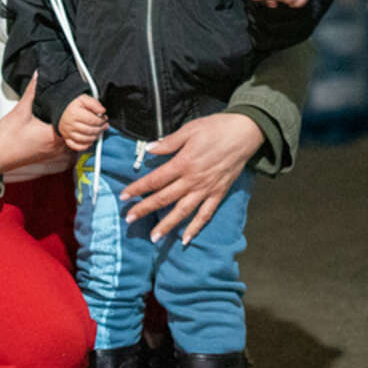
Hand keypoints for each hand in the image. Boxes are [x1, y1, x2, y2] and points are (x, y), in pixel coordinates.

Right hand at [0, 75, 73, 174]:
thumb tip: (38, 77)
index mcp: (53, 136)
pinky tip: (50, 126)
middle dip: (70, 116)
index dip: (72, 108)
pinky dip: (59, 134)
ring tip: (58, 114)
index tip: (69, 99)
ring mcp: (52, 153)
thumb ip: (31, 92)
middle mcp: (56, 147)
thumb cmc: (6, 140)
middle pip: (73, 129)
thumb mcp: (19, 111)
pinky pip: (61, 144)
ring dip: (65, 126)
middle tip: (65, 104)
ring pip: (68, 137)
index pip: (73, 120)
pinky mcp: (46, 155)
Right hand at [58, 94, 106, 150]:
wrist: (61, 110)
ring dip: (95, 137)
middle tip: (105, 126)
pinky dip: (84, 146)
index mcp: (74, 113)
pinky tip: (90, 141)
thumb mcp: (83, 99)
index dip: (101, 120)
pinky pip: (76, 146)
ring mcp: (68, 133)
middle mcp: (70, 124)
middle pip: (89, 131)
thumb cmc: (74, 105)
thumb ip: (94, 103)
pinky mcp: (67, 138)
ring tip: (99, 132)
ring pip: (84, 139)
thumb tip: (103, 111)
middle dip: (100, 129)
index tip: (105, 118)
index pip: (92, 120)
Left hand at [120, 113, 264, 244]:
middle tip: (129, 219)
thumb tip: (149, 149)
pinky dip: (195, 228)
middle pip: (164, 198)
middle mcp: (193, 180)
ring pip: (183, 211)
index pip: (155, 180)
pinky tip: (186, 238)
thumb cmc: (215, 128)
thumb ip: (168, 142)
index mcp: (183, 163)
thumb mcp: (189, 129)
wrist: (244, 133)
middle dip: (145, 209)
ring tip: (153, 237)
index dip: (138, 189)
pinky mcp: (218, 194)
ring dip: (167, 225)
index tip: (124, 196)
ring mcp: (206, 189)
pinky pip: (205, 215)